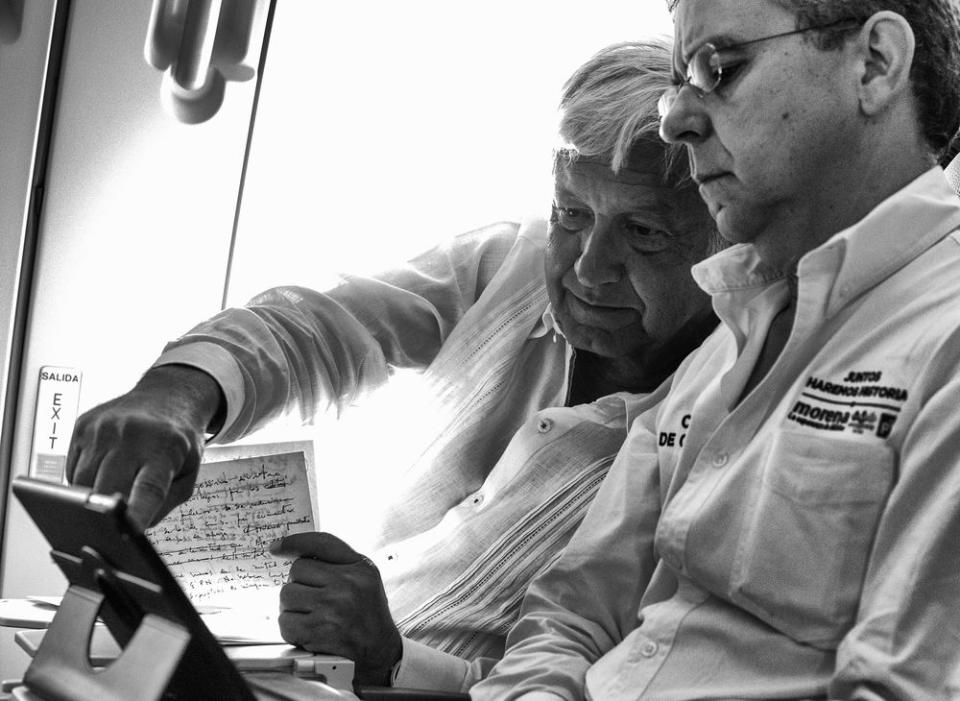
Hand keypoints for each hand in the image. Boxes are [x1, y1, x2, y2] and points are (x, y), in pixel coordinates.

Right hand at [66, 364, 222, 530]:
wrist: (168, 395)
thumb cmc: (180, 440)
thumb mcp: (188, 474)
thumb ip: (163, 505)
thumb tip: (129, 532)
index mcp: (164, 447)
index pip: (148, 489)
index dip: (136, 516)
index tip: (127, 536)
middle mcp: (131, 434)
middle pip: (105, 491)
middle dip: (107, 515)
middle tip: (116, 521)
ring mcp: (102, 428)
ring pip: (81, 485)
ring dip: (93, 498)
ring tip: (118, 486)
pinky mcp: (82, 425)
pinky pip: (71, 470)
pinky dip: (84, 481)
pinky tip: (105, 470)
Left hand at [270, 532, 402, 686]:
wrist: (380, 652)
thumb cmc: (368, 614)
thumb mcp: (365, 578)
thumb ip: (337, 561)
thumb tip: (292, 550)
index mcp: (360, 567)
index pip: (322, 543)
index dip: (295, 541)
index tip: (277, 547)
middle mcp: (347, 584)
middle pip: (297, 571)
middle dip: (298, 585)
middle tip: (311, 599)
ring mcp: (333, 607)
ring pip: (287, 596)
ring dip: (292, 608)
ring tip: (310, 616)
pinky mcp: (320, 631)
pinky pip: (285, 622)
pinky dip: (291, 629)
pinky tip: (307, 632)